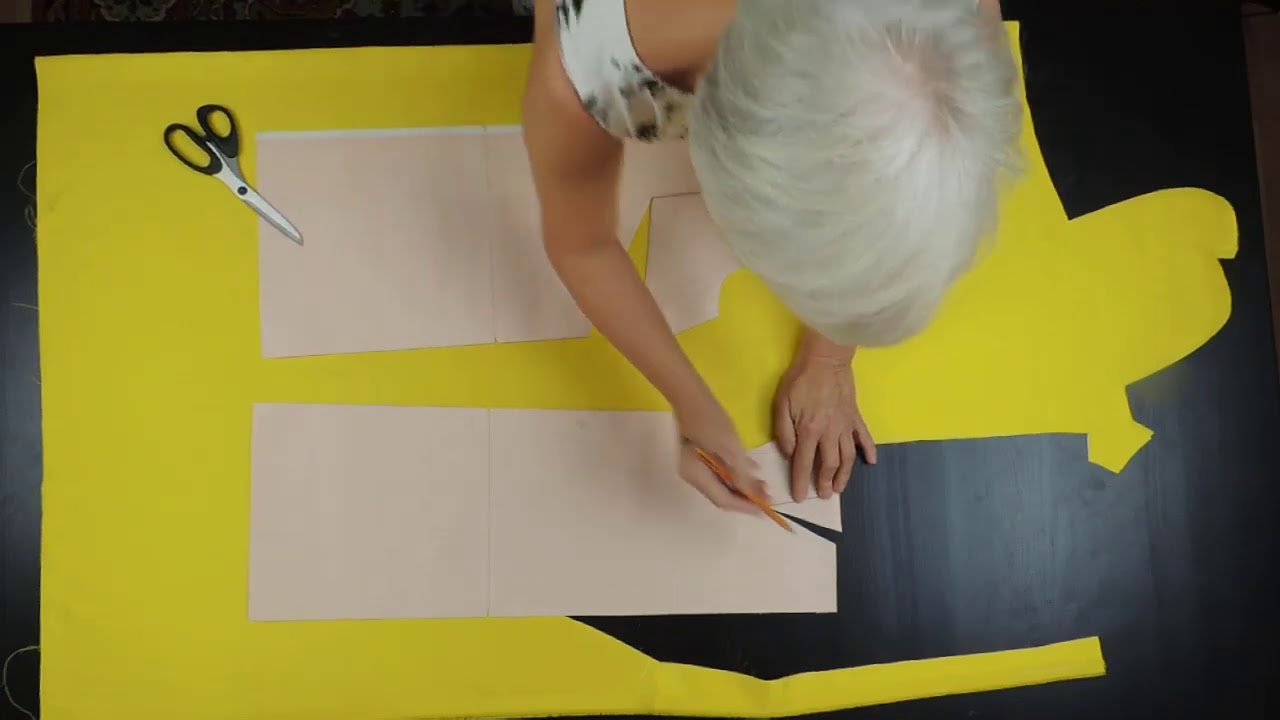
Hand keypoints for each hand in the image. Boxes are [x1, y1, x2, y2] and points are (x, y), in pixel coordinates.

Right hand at [675, 397, 770, 513]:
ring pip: (723, 482)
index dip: (745, 506)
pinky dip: (736, 472)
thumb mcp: (729, 449)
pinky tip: (752, 468)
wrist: (691, 394)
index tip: (764, 508)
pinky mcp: (700, 454)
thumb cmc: (710, 420)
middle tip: (768, 497)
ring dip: (743, 485)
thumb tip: (755, 495)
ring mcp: (695, 465)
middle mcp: (694, 476)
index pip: (723, 500)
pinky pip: (720, 470)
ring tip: (764, 485)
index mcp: (697, 477)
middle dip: (746, 497)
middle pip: (722, 494)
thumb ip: (741, 474)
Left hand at [774, 336, 876, 501]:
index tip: (799, 497)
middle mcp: (830, 433)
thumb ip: (784, 431)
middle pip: (829, 464)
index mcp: (809, 431)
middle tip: (824, 496)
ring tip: (840, 487)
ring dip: (845, 475)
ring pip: (848, 457)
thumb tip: (790, 453)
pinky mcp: (855, 416)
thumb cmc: (800, 379)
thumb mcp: (782, 404)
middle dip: (825, 483)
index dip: (801, 482)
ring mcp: (846, 425)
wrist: (826, 358)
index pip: (804, 463)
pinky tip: (871, 462)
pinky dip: (869, 450)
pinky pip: (864, 437)